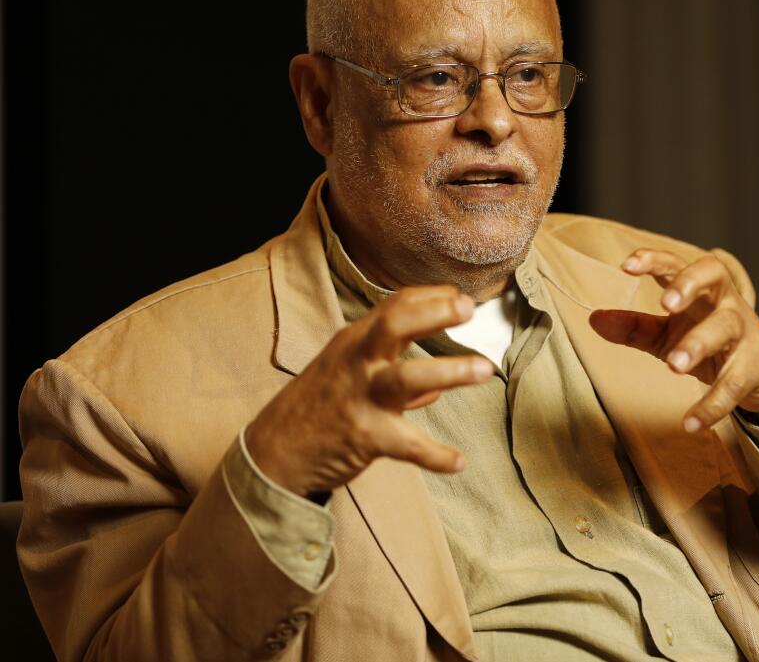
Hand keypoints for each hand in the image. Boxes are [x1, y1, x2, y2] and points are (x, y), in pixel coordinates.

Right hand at [245, 286, 492, 495]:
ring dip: (449, 371)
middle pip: (394, 325)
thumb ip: (393, 374)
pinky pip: (407, 445)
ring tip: (485, 370)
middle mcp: (357, 361)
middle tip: (470, 310)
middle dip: (434, 313)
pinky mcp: (364, 435)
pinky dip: (435, 455)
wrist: (273, 452)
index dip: (432, 297)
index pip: (395, 305)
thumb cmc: (318, 407)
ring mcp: (360, 397)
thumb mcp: (348, 375)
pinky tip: (458, 462)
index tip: (463, 298)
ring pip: (406, 378)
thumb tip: (437, 387)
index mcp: (355, 341)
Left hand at [589, 249, 758, 432]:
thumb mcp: (669, 334)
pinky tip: (690, 422)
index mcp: (701, 289)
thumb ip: (635, 327)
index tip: (627, 265)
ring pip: (725, 328)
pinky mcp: (754, 366)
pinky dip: (712, 405)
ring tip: (674, 366)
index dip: (654, 260)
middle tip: (665, 305)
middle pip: (713, 277)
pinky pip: (733, 383)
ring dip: (699, 344)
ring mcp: (743, 332)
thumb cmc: (710, 342)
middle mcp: (724, 301)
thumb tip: (595, 319)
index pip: (678, 263)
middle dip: (688, 285)